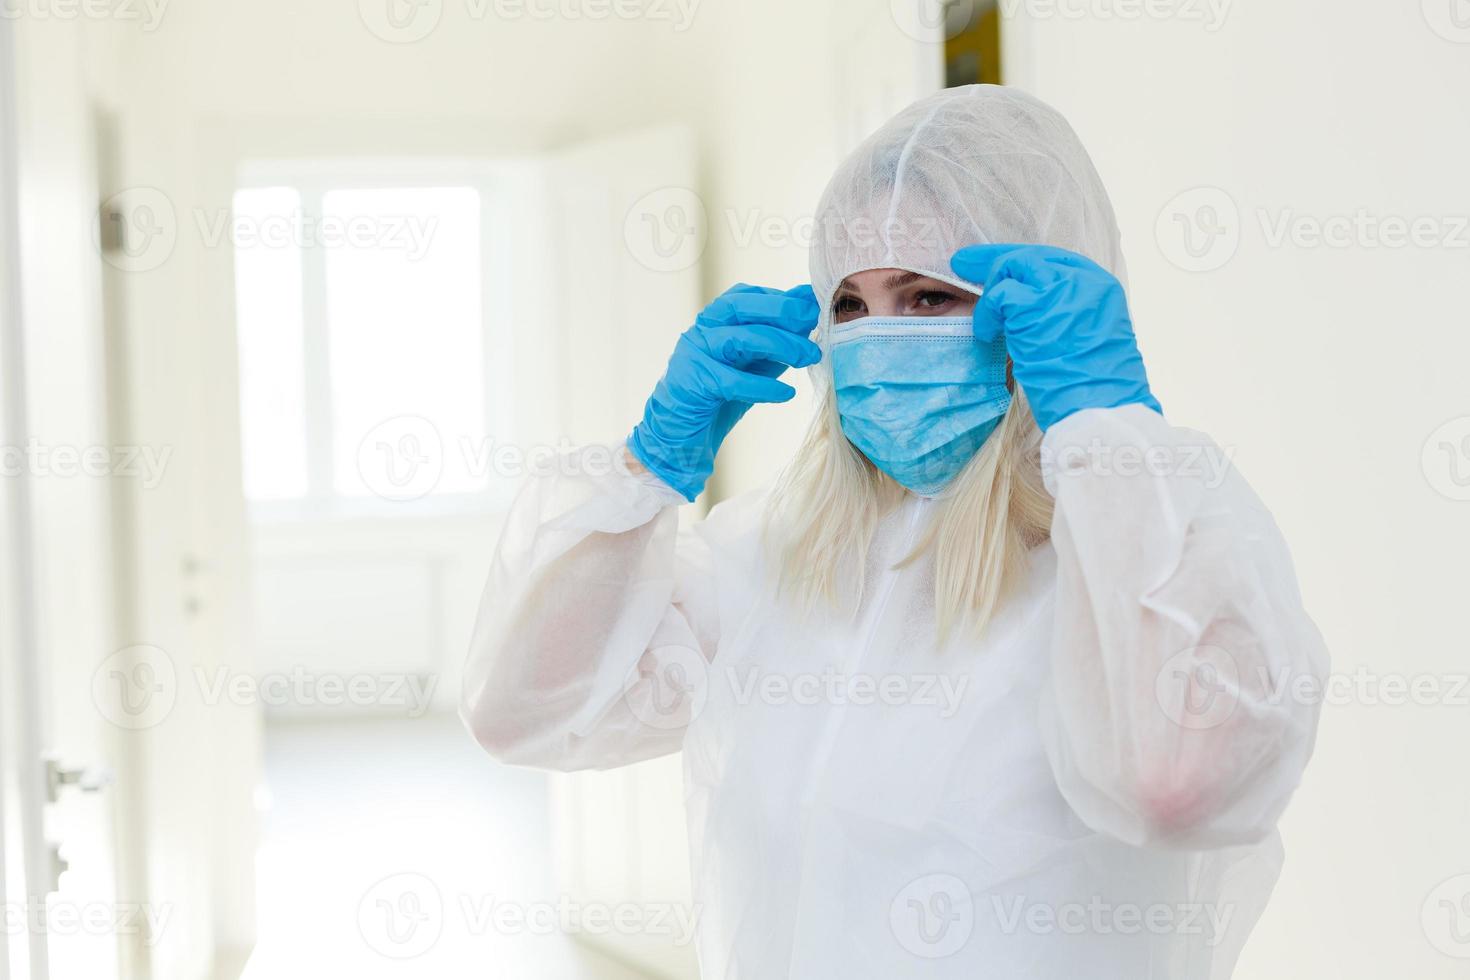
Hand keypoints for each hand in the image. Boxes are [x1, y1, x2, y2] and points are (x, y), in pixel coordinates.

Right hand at [627, 283, 820, 499]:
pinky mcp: (695, 383)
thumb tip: (810, 314)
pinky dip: (764, 386)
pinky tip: (787, 393)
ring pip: (740, 338)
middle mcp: (702, 329)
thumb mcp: (754, 361)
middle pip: (740, 306)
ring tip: (810, 357)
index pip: (747, 295)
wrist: (682, 432)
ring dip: (781, 344)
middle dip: (781, 309)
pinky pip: (733, 381)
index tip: (811, 303)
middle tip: (813, 318)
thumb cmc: (720, 393)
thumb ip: (778, 338)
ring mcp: (696, 354)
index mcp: (715, 319)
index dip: (781, 296)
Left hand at [950, 244, 1160, 430]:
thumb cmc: (1095, 388)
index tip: (999, 263)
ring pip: (1012, 268)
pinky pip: (998, 296)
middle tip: (964, 263)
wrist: (1101, 407)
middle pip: (1029, 256)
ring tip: (986, 319)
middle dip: (993, 260)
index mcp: (1100, 287)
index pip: (1055, 259)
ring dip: (991, 291)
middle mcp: (1081, 281)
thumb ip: (1067, 314)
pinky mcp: (1033, 308)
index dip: (1023, 260)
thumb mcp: (1092, 337)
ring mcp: (1057, 291)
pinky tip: (985, 333)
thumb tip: (1030, 309)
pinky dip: (985, 314)